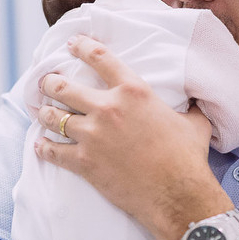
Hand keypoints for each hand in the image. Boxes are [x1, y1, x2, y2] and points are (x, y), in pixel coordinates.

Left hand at [34, 35, 229, 239]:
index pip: (99, 58)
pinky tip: (41, 146)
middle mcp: (108, 108)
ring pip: (54, 117)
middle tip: (45, 82)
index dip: (81, 46)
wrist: (177, 195)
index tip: (71, 44)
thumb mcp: (194, 123)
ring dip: (45, 114)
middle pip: (64, 87)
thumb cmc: (188, 158)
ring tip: (42, 112)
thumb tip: (197, 102)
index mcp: (133, 91)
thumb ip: (190, 107)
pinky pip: (53, 151)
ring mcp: (93, 135)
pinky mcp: (84, 162)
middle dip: (49, 82)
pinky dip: (44, 148)